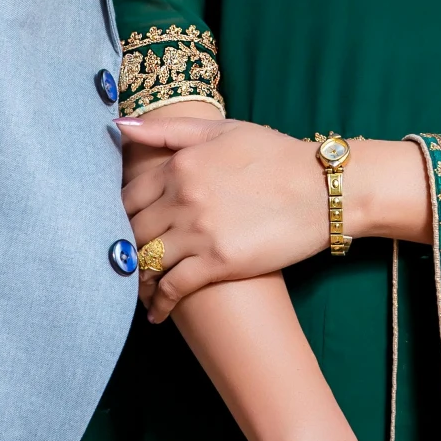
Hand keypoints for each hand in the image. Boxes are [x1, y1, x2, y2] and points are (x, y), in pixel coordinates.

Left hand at [121, 115, 326, 320]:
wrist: (322, 188)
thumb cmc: (274, 154)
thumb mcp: (221, 130)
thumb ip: (167, 131)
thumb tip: (119, 126)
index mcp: (180, 165)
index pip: (127, 196)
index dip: (118, 214)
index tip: (119, 227)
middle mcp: (182, 198)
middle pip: (133, 230)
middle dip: (124, 247)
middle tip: (123, 261)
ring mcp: (199, 232)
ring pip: (147, 261)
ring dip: (138, 278)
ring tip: (138, 288)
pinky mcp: (218, 262)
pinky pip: (173, 287)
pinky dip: (159, 303)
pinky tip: (157, 314)